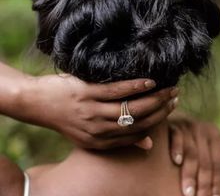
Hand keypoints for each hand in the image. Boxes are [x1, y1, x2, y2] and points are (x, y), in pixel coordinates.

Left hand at [16, 74, 178, 148]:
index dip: (158, 122)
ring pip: (131, 107)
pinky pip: (116, 91)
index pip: (138, 133)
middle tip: (176, 97)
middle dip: (162, 109)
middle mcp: (99, 130)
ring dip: (154, 97)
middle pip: (138, 120)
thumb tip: (149, 143)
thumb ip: (120, 140)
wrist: (38, 103)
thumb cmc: (68, 118)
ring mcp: (92, 111)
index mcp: (101, 142)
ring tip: (169, 89)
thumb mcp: (91, 136)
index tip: (171, 110)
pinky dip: (135, 86)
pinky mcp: (87, 93)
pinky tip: (149, 81)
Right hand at [169, 120, 219, 195]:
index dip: (216, 182)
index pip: (217, 163)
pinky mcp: (173, 124)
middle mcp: (202, 129)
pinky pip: (176, 137)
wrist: (172, 118)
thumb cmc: (192, 137)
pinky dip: (177, 148)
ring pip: (191, 153)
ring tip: (188, 192)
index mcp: (214, 134)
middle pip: (205, 161)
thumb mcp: (208, 144)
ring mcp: (187, 126)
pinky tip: (177, 161)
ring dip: (189, 174)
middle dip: (203, 183)